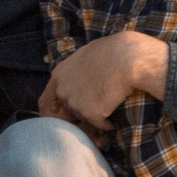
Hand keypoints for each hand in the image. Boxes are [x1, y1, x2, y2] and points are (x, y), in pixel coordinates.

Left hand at [38, 32, 168, 131]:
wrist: (128, 58)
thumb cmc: (112, 52)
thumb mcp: (85, 56)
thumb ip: (75, 72)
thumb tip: (76, 85)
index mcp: (59, 74)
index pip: (47, 101)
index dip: (57, 110)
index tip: (69, 113)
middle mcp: (63, 90)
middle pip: (68, 110)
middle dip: (82, 111)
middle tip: (98, 107)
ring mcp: (75, 102)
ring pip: (84, 118)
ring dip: (96, 117)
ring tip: (111, 105)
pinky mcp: (90, 113)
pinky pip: (99, 125)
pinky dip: (107, 124)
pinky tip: (116, 115)